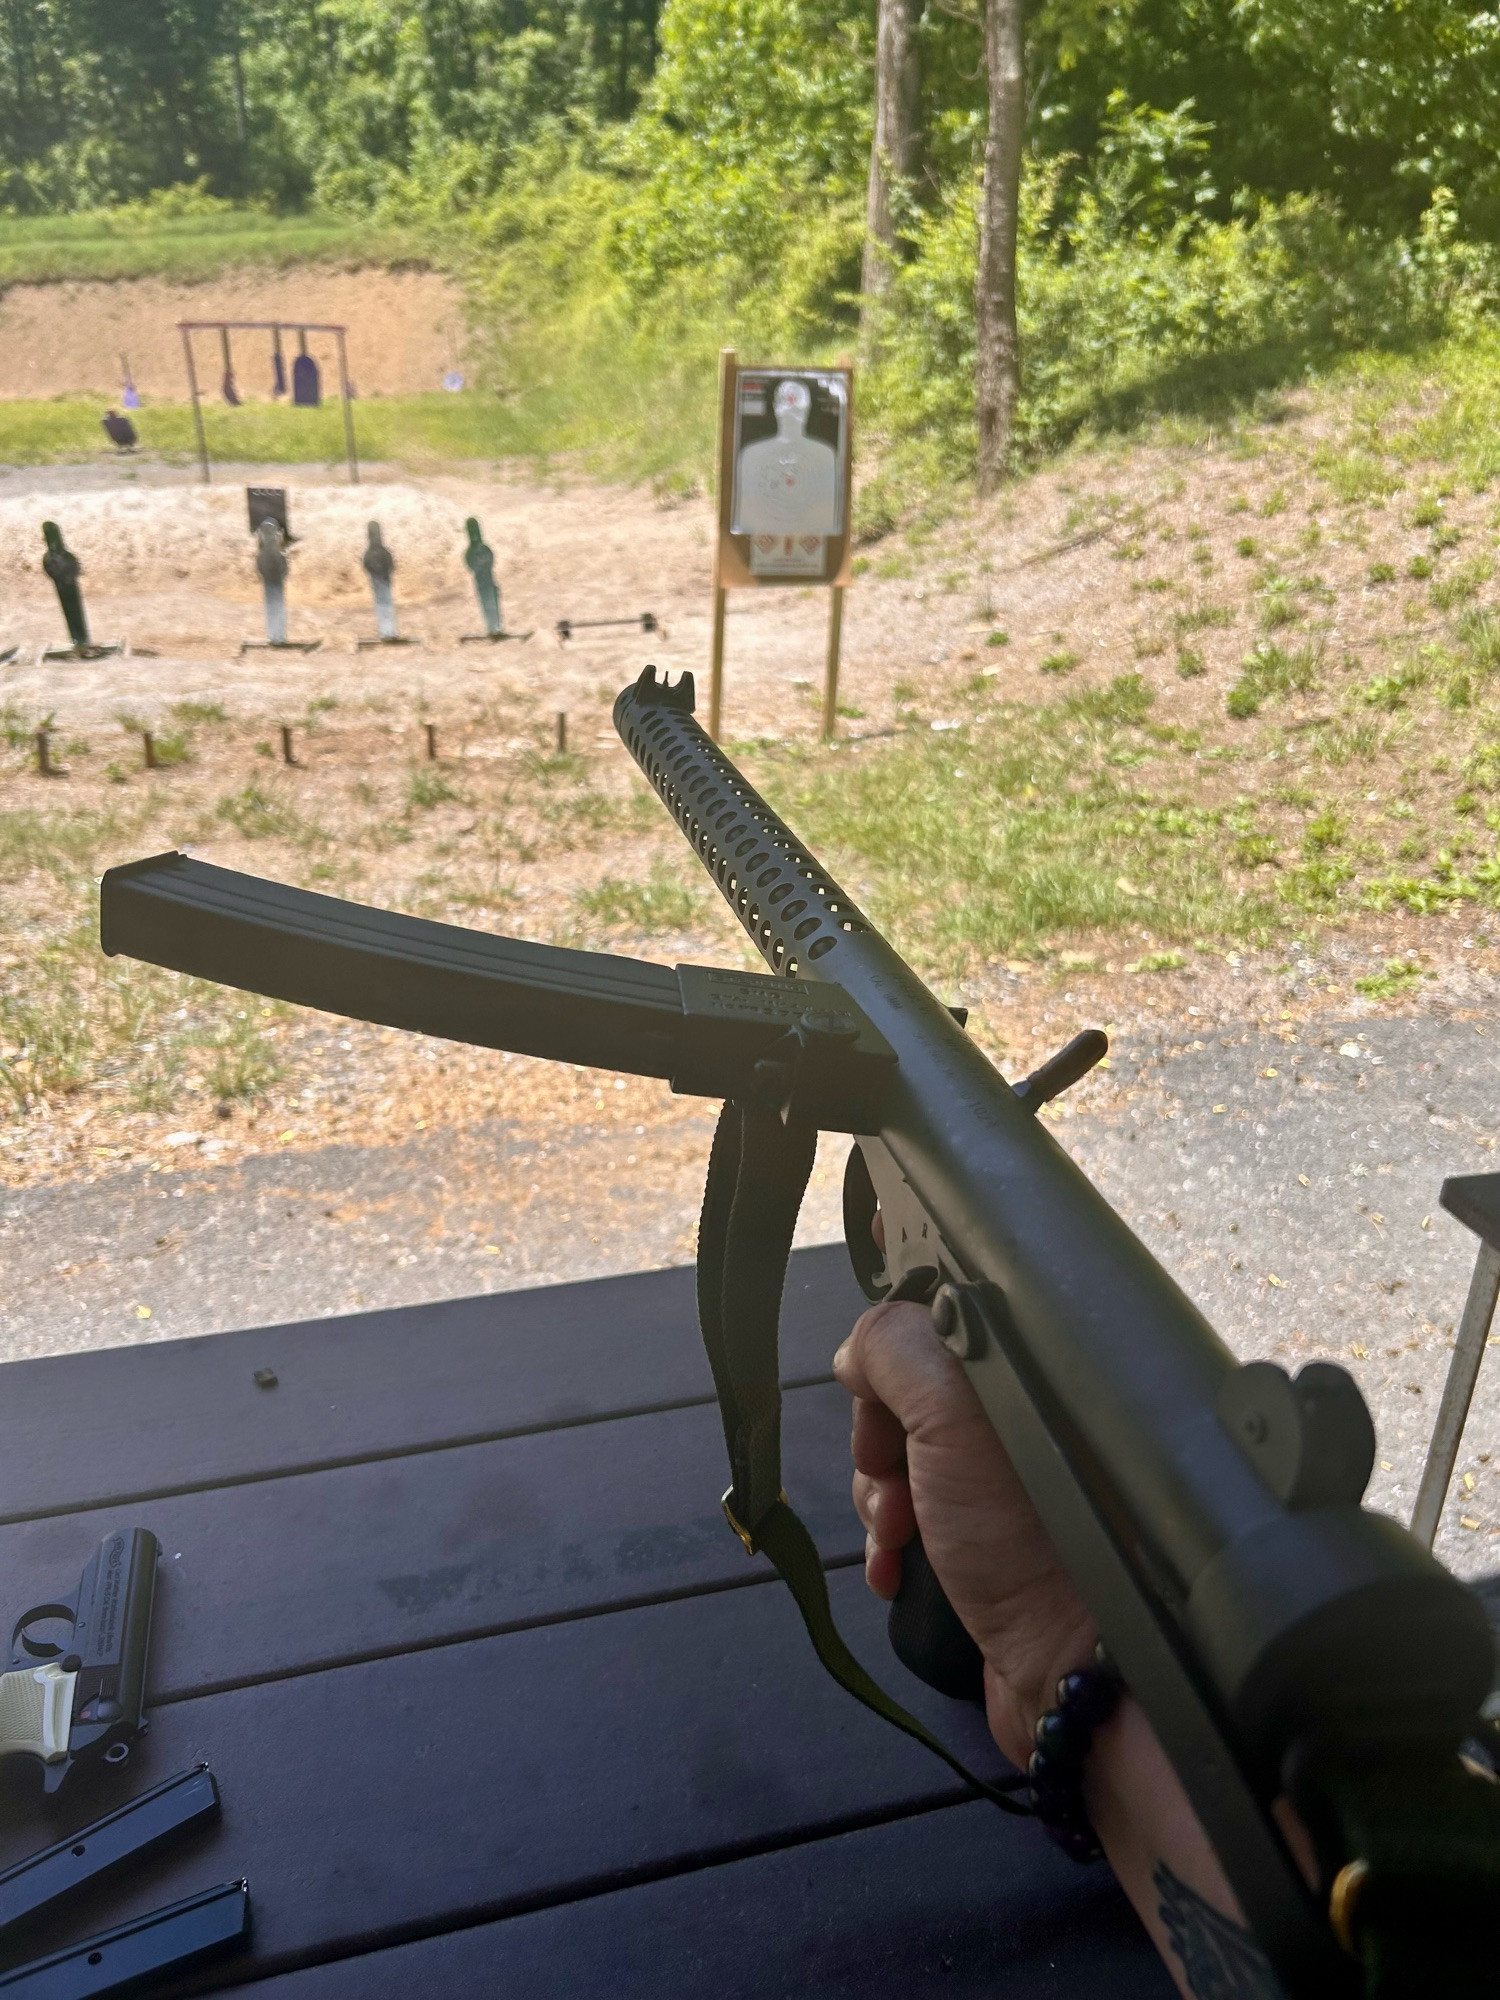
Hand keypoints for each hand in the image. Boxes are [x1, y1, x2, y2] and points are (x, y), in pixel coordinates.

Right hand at [833, 1298, 1096, 1768]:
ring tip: (898, 1536)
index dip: (890, 1349)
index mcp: (1032, 1369)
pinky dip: (892, 1542)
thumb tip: (857, 1349)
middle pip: (909, 1393)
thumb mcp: (954, 1414)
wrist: (1072, 1669)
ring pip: (903, 1460)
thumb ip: (896, 1349)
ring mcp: (1006, 1485)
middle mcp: (1025, 1419)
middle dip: (879, 1438)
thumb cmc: (1023, 1531)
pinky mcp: (986, 1542)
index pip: (939, 1319)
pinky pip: (914, 1519)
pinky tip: (895, 1572)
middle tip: (891, 1477)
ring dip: (880, 1497)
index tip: (872, 1389)